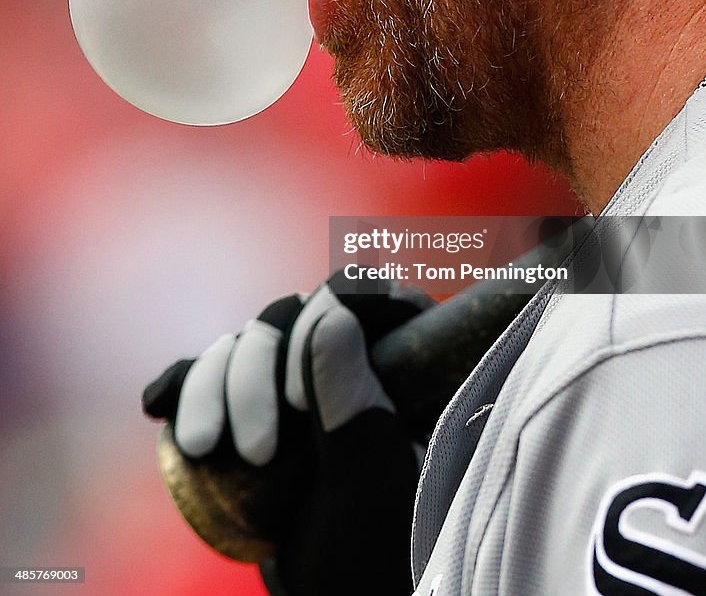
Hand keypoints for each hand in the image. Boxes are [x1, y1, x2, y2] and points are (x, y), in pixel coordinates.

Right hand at [143, 272, 430, 595]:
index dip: (322, 321)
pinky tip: (158, 405)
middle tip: (256, 452)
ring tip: (202, 447)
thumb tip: (332, 312)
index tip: (300, 403)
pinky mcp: (257, 408)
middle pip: (289, 316)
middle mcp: (350, 359)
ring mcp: (299, 382)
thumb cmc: (375, 557)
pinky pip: (213, 375)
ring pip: (246, 342)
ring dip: (212, 384)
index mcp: (401, 365)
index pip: (362, 296)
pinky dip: (184, 384)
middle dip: (254, 375)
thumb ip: (353, 403)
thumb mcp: (369, 485)